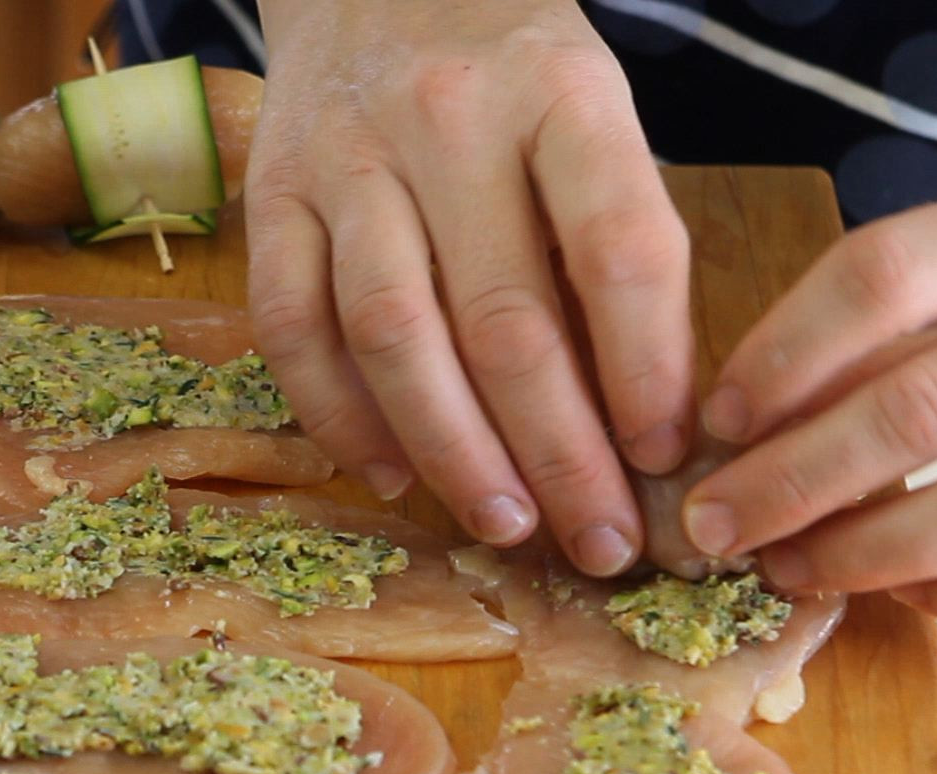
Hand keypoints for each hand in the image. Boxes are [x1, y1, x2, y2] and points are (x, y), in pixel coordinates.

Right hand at [245, 0, 692, 575]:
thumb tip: (639, 419)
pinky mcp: (272, 195)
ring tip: (504, 523)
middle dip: (559, 452)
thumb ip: (611, 239)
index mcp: (561, 91)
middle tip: (598, 541)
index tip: (665, 456)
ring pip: (394, 335)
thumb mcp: (591, 114)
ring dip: (453, 450)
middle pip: (505, 319)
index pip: (619, 250)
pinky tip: (391, 475)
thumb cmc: (508, 69)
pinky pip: (293, 327)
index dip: (648, 371)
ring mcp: (346, 158)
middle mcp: (448, 121)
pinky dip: (339, 416)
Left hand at [683, 178, 936, 628]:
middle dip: (794, 479)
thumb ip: (903, 320)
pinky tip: (909, 595)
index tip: (719, 417)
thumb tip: (749, 420)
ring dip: (867, 553)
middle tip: (716, 525)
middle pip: (923, 404)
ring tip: (791, 567)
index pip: (888, 273)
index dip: (784, 351)